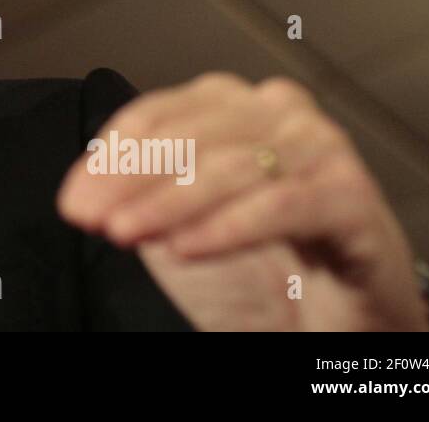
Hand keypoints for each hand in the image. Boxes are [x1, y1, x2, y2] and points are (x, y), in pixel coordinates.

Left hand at [57, 73, 428, 330]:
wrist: (342, 323)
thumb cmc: (264, 269)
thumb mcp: (183, 224)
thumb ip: (140, 197)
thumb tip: (83, 193)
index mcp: (235, 105)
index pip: (158, 114)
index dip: (110, 156)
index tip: (74, 201)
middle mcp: (281, 113)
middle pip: (192, 134)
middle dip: (132, 178)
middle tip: (93, 219)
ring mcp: (322, 150)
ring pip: (233, 164)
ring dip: (169, 202)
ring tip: (126, 233)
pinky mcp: (353, 199)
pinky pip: (282, 204)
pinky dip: (228, 226)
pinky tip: (187, 247)